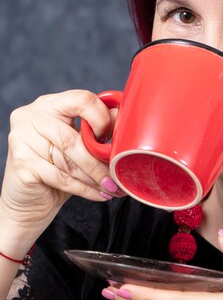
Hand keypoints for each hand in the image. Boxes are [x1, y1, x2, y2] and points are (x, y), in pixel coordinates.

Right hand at [1, 90, 119, 237]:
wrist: (29, 200)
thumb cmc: (57, 168)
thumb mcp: (79, 145)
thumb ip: (97, 130)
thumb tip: (125, 120)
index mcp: (49, 104)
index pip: (81, 99)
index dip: (102, 119)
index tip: (115, 140)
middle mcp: (31, 116)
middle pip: (73, 138)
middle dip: (99, 162)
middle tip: (118, 176)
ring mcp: (21, 139)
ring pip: (68, 162)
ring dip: (95, 178)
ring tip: (112, 187)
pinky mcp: (21, 164)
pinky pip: (61, 178)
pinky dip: (85, 189)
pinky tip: (99, 194)